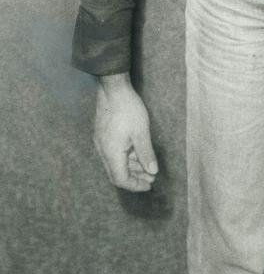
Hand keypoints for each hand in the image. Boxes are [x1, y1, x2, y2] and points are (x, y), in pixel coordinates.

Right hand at [94, 74, 157, 191]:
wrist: (113, 88)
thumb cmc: (128, 109)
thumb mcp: (141, 132)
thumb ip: (146, 154)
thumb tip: (152, 171)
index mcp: (111, 153)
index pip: (121, 179)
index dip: (135, 185)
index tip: (149, 184)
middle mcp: (103, 151)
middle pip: (117, 173)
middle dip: (135, 178)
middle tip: (151, 178)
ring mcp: (101, 143)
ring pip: (115, 163)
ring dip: (131, 167)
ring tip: (148, 167)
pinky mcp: (102, 136)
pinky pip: (113, 154)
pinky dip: (126, 157)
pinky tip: (138, 154)